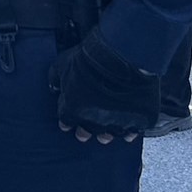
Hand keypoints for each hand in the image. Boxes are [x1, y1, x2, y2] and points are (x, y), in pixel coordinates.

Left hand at [49, 29, 155, 143]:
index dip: (67, 121)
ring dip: (106, 134)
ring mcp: (117, 122)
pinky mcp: (138, 121)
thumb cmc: (90, 58)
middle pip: (86, 132)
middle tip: (84, 132)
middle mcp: (94, 121)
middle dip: (84, 132)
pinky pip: (133, 132)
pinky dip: (130, 132)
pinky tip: (128, 131)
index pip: (66, 121)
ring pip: (109, 135)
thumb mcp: (62, 64)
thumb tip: (53, 88)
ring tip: (105, 135)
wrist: (122, 56)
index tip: (68, 121)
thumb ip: (55, 78)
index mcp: (73, 109)